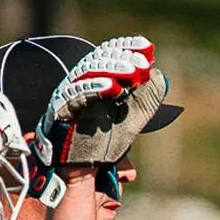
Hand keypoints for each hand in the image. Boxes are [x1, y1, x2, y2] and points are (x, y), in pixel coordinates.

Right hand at [32, 36, 166, 171]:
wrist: (83, 172)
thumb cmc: (104, 143)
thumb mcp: (133, 119)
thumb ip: (147, 98)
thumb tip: (159, 74)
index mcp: (96, 80)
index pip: (110, 54)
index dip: (127, 48)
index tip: (147, 48)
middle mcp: (80, 82)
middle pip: (99, 59)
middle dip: (123, 58)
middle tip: (143, 63)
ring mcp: (69, 93)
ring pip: (87, 71)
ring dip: (112, 69)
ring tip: (133, 73)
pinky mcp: (59, 108)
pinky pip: (75, 93)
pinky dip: (94, 88)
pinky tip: (113, 87)